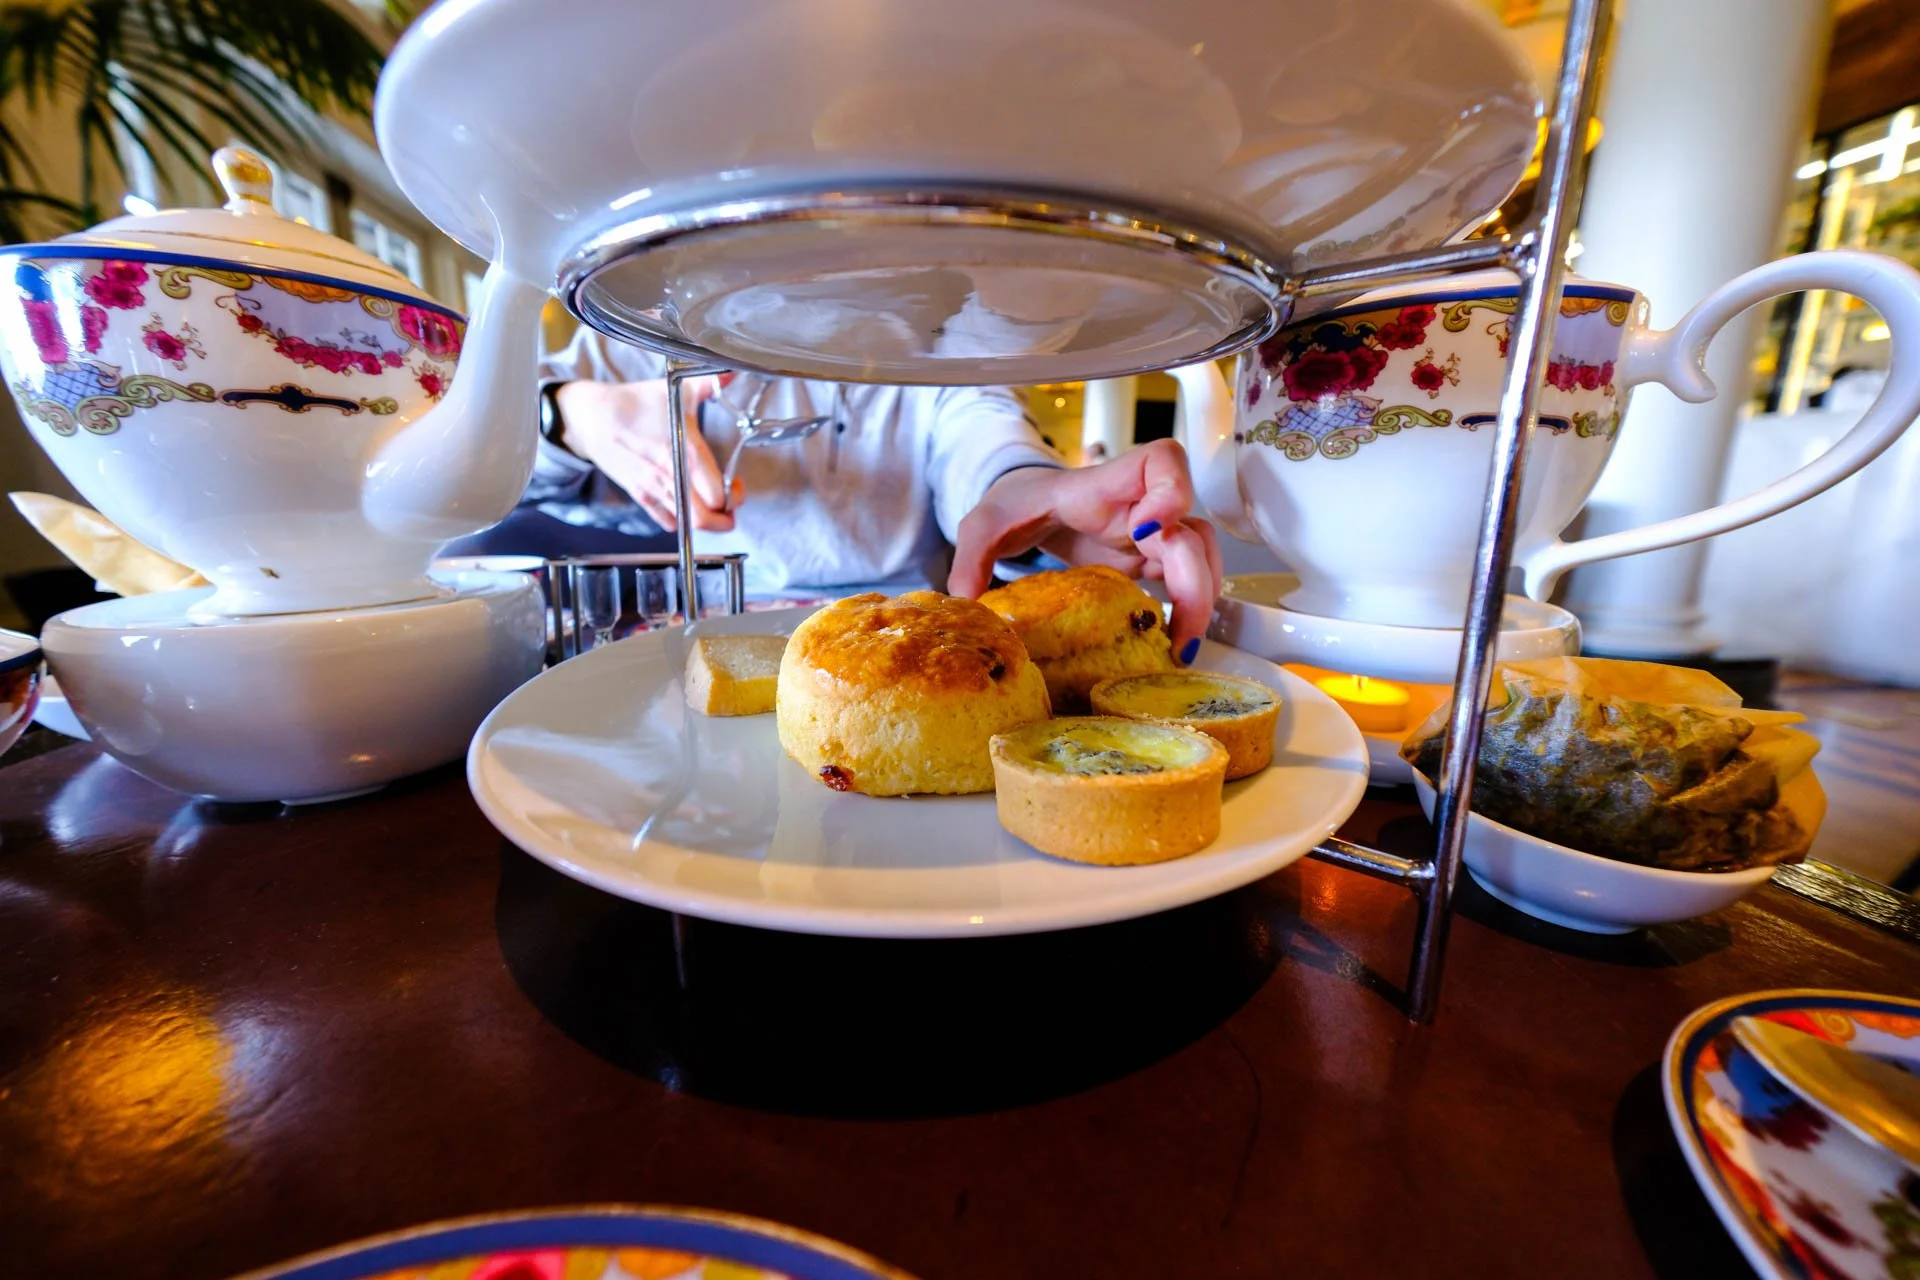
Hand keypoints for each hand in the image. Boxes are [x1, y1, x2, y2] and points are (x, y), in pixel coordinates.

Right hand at [552, 375, 738, 531]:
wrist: (592, 416)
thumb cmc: (635, 403)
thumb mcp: (675, 389)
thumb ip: (708, 383)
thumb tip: (730, 372)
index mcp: (685, 452)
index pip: (718, 494)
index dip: (735, 494)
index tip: (736, 482)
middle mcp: (670, 476)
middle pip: (706, 519)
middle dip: (725, 515)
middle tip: (729, 498)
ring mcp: (652, 488)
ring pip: (688, 523)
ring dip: (706, 519)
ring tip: (711, 501)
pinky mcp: (639, 494)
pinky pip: (665, 521)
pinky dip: (681, 520)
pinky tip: (686, 503)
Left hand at [950, 438, 1224, 659]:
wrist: (1028, 509)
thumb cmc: (1017, 506)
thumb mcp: (984, 523)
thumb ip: (971, 556)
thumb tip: (964, 602)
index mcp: (1103, 485)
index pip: (1160, 461)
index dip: (1170, 489)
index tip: (1150, 527)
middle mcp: (1138, 507)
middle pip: (1191, 529)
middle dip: (1195, 579)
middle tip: (1181, 632)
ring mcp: (1149, 538)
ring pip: (1200, 558)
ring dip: (1201, 601)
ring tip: (1181, 649)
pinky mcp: (1148, 566)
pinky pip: (1186, 583)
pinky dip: (1188, 613)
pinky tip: (1174, 647)